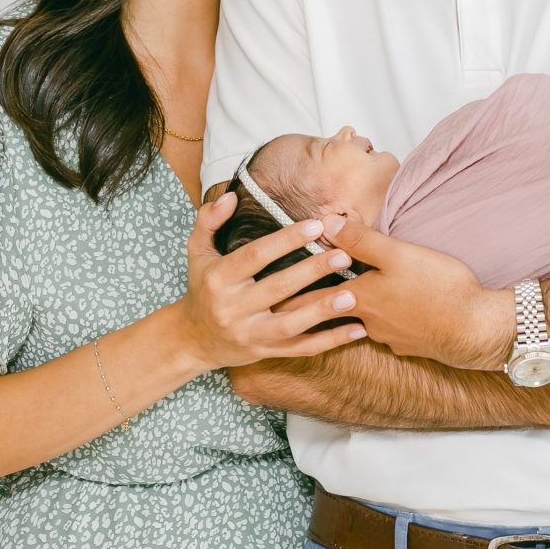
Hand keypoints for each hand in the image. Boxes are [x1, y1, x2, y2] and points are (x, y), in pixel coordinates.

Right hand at [177, 191, 369, 369]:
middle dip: (312, 271)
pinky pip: (301, 349)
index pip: (255, 256)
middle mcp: (232, 308)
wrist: (193, 339)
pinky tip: (357, 330)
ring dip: (323, 310)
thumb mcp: (197, 251)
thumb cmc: (201, 287)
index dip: (285, 241)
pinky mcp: (264, 352)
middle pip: (277, 288)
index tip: (316, 226)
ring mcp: (249, 334)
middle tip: (344, 255)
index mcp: (218, 279)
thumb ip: (209, 220)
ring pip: (291, 324)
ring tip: (352, 294)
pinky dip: (330, 341)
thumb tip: (231, 196)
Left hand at [315, 219, 515, 371]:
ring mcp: (390, 338)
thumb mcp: (398, 254)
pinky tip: (397, 312)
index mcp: (360, 298)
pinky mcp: (411, 346)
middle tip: (302, 304)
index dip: (299, 293)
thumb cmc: (439, 288)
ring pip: (365, 321)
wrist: (476, 330)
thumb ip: (360, 240)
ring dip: (359, 311)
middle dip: (321, 305)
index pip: (316, 297)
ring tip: (356, 300)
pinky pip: (391, 331)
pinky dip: (388, 321)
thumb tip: (326, 223)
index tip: (280, 296)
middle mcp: (369, 323)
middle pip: (337, 312)